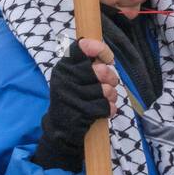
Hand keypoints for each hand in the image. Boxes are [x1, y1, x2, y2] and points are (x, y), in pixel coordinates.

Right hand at [31, 38, 118, 172]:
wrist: (62, 127)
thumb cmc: (72, 97)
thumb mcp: (72, 76)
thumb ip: (87, 64)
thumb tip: (107, 57)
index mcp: (63, 67)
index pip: (83, 47)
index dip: (101, 49)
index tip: (109, 59)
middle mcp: (66, 80)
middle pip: (102, 70)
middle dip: (111, 78)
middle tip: (109, 83)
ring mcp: (73, 96)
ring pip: (106, 89)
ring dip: (110, 95)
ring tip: (105, 98)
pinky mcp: (82, 112)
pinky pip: (107, 106)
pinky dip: (109, 109)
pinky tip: (104, 110)